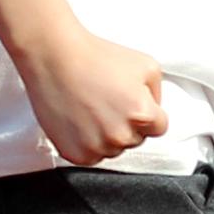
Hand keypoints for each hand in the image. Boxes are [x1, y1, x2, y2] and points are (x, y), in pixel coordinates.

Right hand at [15, 13, 169, 166]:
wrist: (54, 58)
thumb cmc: (96, 57)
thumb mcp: (146, 65)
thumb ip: (157, 93)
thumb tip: (155, 109)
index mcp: (142, 114)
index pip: (159, 127)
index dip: (147, 114)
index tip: (131, 103)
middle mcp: (120, 136)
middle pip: (135, 140)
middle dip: (126, 124)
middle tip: (107, 101)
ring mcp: (97, 147)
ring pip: (112, 150)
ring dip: (106, 135)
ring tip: (91, 108)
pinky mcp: (75, 154)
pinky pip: (90, 156)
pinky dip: (86, 143)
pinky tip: (79, 119)